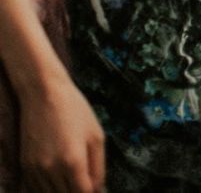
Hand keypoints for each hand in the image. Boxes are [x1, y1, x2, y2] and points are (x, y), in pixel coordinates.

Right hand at [20, 75, 104, 192]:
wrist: (43, 94)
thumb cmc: (74, 110)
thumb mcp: (96, 135)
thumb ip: (98, 166)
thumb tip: (98, 189)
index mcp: (73, 161)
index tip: (94, 189)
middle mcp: (52, 169)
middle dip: (77, 192)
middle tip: (84, 181)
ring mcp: (36, 169)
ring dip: (62, 191)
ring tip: (72, 180)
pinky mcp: (25, 166)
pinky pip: (35, 189)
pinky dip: (47, 189)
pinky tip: (57, 180)